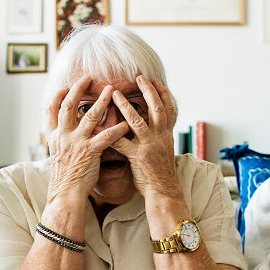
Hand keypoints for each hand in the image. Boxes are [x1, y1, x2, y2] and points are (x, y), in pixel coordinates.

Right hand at [45, 76, 129, 203]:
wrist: (65, 195)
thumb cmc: (64, 179)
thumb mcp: (58, 156)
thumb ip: (63, 142)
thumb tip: (66, 133)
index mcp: (53, 136)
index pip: (51, 110)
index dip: (57, 96)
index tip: (64, 87)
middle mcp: (62, 136)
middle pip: (68, 106)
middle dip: (78, 89)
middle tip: (88, 78)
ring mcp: (76, 142)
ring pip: (90, 116)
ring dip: (102, 101)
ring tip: (111, 90)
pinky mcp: (89, 152)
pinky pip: (106, 136)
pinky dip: (116, 128)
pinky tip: (125, 123)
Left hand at [111, 75, 179, 199]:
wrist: (164, 192)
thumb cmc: (161, 173)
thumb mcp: (163, 150)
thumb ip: (156, 136)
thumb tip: (149, 124)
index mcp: (167, 135)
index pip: (168, 109)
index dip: (163, 93)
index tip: (155, 80)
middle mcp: (161, 137)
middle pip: (157, 108)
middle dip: (148, 91)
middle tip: (139, 77)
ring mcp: (150, 146)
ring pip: (138, 121)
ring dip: (126, 106)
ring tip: (115, 94)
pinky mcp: (139, 157)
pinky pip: (122, 143)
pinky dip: (112, 133)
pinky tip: (101, 126)